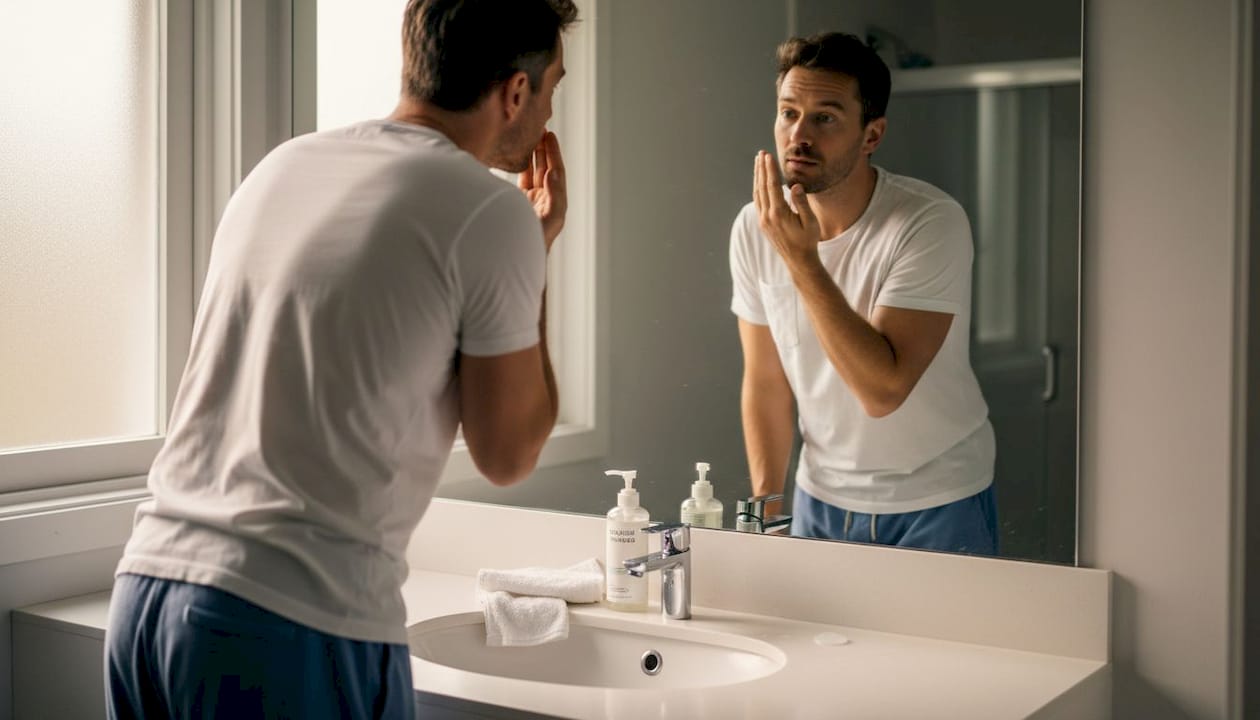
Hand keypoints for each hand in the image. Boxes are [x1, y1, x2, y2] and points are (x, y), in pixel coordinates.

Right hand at [519, 131, 566, 250]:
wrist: (516, 259)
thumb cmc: (536, 244)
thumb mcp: (551, 219)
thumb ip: (555, 196)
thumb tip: (554, 172)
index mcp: (554, 202)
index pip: (555, 171)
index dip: (553, 153)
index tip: (549, 135)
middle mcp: (544, 200)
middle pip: (545, 168)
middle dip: (543, 149)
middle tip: (539, 129)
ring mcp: (530, 201)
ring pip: (532, 172)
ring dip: (532, 155)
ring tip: (529, 137)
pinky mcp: (517, 204)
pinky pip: (521, 181)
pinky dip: (520, 167)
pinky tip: (516, 156)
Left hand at [753, 150, 820, 267]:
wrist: (798, 260)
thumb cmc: (808, 240)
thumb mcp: (810, 222)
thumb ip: (802, 203)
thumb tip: (795, 185)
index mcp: (779, 214)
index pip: (772, 186)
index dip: (770, 169)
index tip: (768, 156)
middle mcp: (767, 216)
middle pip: (761, 187)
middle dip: (761, 169)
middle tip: (761, 153)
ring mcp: (763, 220)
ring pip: (757, 193)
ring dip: (757, 176)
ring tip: (758, 162)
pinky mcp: (763, 222)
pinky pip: (758, 201)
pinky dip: (758, 188)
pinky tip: (759, 180)